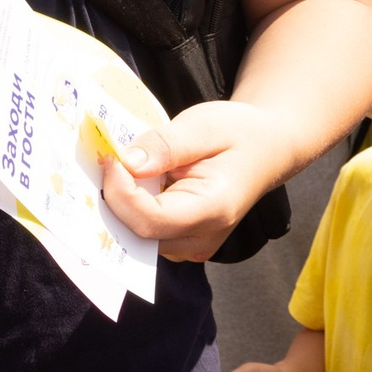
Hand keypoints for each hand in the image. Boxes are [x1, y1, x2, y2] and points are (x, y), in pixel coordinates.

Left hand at [100, 101, 293, 261]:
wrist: (266, 150)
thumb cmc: (238, 134)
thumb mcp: (204, 125)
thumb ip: (165, 145)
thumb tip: (126, 163)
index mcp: (214, 210)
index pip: (150, 220)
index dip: (121, 191)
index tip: (111, 157)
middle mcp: (202, 238)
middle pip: (138, 231)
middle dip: (114, 196)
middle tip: (105, 157)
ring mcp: (191, 245)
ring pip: (135, 234)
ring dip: (120, 201)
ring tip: (121, 165)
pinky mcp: (180, 240)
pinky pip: (143, 230)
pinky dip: (130, 205)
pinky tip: (134, 178)